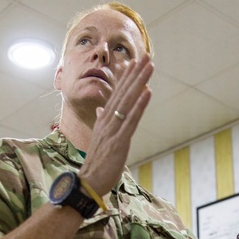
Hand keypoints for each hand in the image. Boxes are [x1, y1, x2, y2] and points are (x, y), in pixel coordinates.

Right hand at [78, 55, 153, 195]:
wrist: (88, 182)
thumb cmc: (96, 163)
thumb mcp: (99, 139)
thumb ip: (101, 122)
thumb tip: (100, 110)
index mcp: (104, 120)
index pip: (117, 94)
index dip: (127, 77)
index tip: (135, 62)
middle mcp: (107, 120)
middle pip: (124, 92)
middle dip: (136, 73)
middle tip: (146, 55)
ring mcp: (113, 130)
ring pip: (128, 101)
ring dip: (139, 82)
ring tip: (149, 67)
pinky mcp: (119, 141)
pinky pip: (130, 120)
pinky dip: (139, 105)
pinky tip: (148, 92)